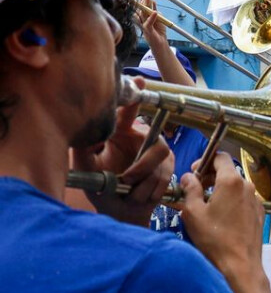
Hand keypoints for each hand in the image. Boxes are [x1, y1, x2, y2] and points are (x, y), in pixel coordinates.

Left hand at [70, 86, 173, 224]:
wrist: (120, 211)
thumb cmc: (101, 187)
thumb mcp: (84, 167)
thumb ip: (81, 147)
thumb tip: (83, 129)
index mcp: (121, 132)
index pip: (129, 111)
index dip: (135, 95)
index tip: (140, 81)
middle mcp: (143, 138)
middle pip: (156, 144)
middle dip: (141, 167)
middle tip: (126, 180)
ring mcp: (158, 154)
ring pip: (160, 165)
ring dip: (142, 182)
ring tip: (127, 190)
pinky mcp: (168, 169)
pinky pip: (163, 179)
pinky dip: (147, 192)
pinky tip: (136, 195)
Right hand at [137, 0, 168, 47]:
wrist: (159, 43)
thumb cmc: (158, 31)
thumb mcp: (158, 18)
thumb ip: (154, 9)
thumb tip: (152, 0)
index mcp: (144, 15)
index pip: (144, 3)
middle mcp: (142, 18)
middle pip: (142, 5)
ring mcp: (143, 24)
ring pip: (143, 12)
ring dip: (145, 4)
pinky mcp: (147, 30)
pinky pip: (148, 23)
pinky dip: (152, 18)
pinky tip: (155, 12)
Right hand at [179, 153, 270, 292]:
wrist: (240, 265)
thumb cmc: (214, 239)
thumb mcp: (193, 212)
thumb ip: (190, 189)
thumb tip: (188, 177)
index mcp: (231, 181)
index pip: (220, 157)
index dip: (205, 160)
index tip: (194, 172)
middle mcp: (248, 187)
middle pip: (228, 172)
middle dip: (210, 176)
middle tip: (195, 189)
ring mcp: (256, 201)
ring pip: (236, 187)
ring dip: (220, 190)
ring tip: (205, 206)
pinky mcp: (259, 214)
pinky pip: (243, 200)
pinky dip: (231, 202)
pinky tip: (220, 217)